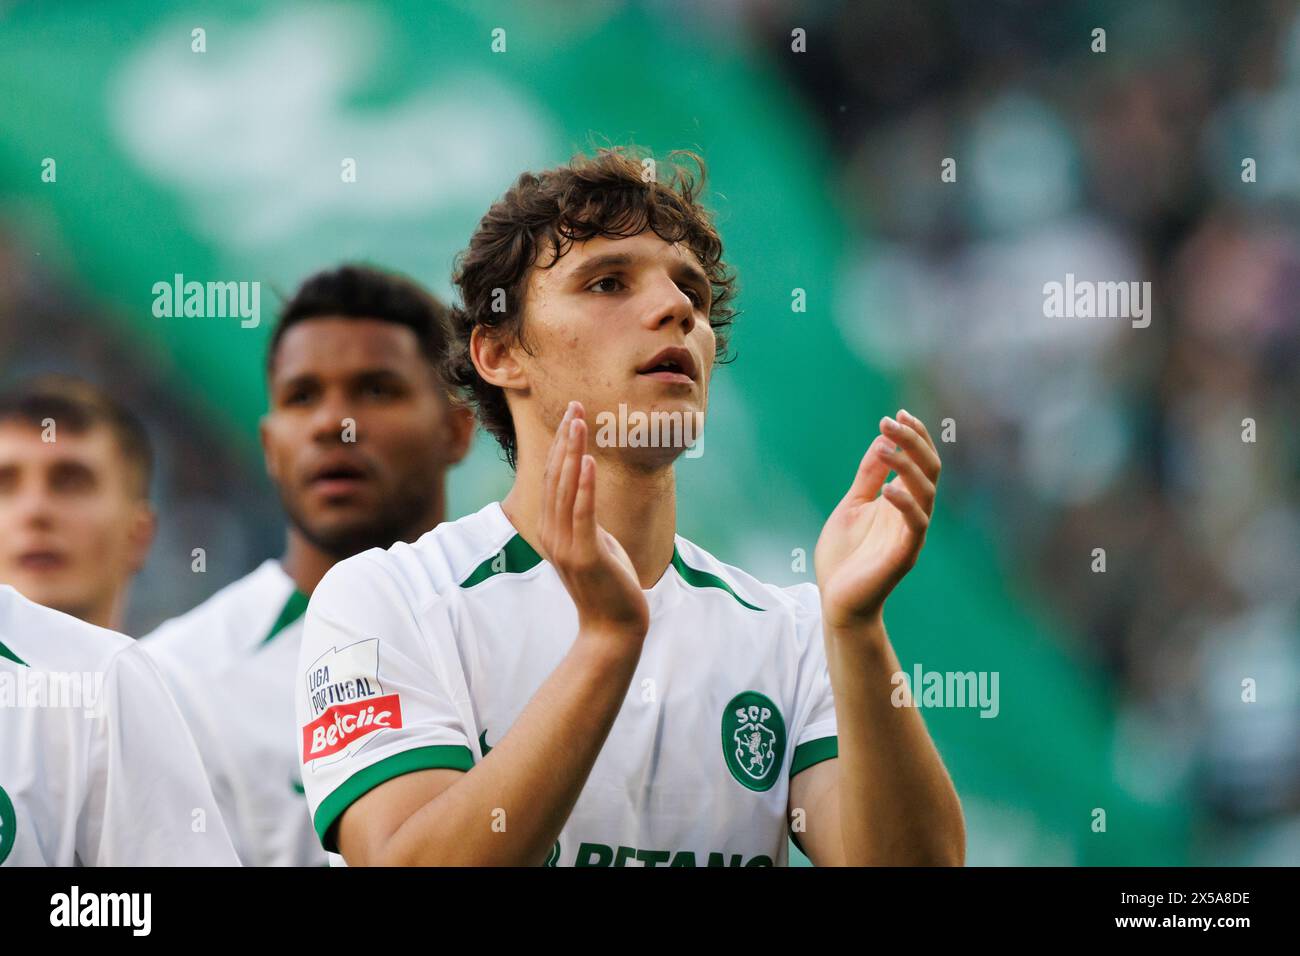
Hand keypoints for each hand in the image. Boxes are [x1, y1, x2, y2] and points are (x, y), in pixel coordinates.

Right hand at [537, 402, 649, 640]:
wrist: (613, 628)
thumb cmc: (608, 586)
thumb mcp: (595, 545)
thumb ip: (586, 520)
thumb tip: (588, 494)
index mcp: (553, 530)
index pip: (555, 479)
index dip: (561, 446)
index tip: (572, 415)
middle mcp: (553, 535)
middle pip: (557, 477)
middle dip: (566, 440)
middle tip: (575, 406)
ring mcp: (566, 546)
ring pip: (567, 490)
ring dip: (573, 454)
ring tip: (580, 424)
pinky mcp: (585, 555)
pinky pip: (584, 514)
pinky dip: (586, 486)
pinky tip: (590, 462)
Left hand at [815, 409, 939, 630]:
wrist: (836, 600)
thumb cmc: (844, 556)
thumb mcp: (852, 505)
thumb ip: (868, 476)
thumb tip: (882, 442)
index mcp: (902, 501)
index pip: (920, 462)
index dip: (914, 436)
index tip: (895, 415)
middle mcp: (912, 514)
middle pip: (929, 470)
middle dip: (913, 441)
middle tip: (890, 421)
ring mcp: (911, 534)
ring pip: (927, 492)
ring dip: (908, 464)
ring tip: (886, 444)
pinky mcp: (905, 555)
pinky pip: (916, 524)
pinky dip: (906, 503)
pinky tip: (888, 488)